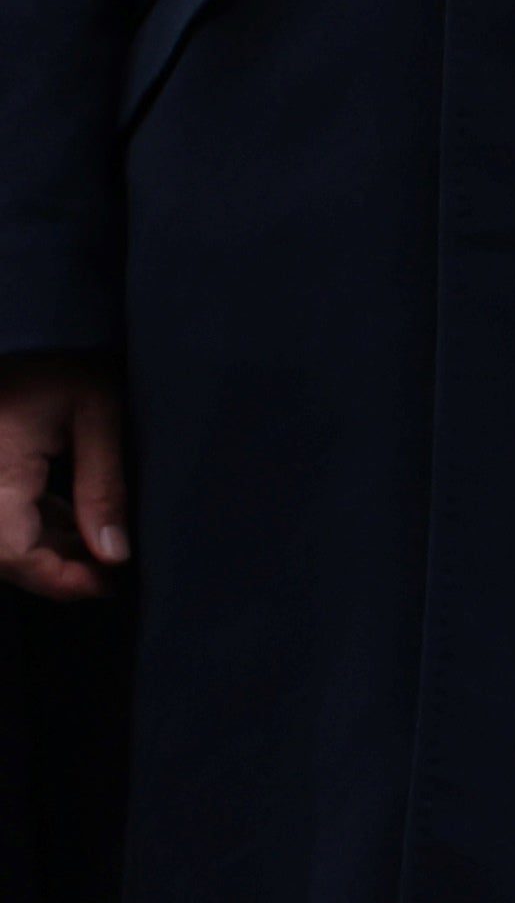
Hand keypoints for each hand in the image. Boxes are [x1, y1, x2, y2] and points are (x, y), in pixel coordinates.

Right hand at [0, 359, 122, 602]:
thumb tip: (114, 554)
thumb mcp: (96, 411)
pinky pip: (3, 511)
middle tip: (116, 572)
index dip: (62, 581)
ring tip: (107, 549)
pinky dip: (38, 521)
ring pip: (5, 535)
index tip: (111, 586)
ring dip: (50, 547)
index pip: (15, 556)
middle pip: (7, 553)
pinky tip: (79, 521)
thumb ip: (103, 485)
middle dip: (60, 568)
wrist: (24, 316)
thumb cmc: (57, 351)